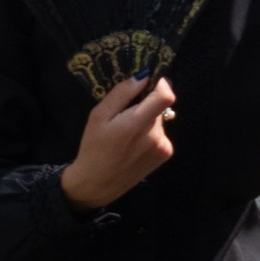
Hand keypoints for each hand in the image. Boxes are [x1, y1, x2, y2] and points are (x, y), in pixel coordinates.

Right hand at [62, 74, 175, 210]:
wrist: (98, 183)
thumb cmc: (94, 147)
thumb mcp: (98, 116)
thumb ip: (121, 94)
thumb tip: (142, 77)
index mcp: (137, 124)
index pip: (165, 96)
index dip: (161, 84)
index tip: (151, 81)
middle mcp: (155, 135)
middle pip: (159, 107)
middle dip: (146, 105)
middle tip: (124, 115)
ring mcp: (163, 146)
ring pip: (159, 120)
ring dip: (148, 120)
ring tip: (127, 134)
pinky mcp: (165, 154)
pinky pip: (161, 133)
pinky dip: (151, 133)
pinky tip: (135, 145)